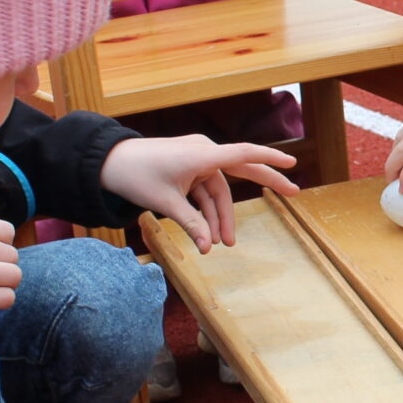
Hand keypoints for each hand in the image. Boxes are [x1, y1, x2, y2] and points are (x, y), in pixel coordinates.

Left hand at [101, 134, 298, 252]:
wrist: (108, 163)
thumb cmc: (136, 175)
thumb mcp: (166, 203)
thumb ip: (191, 224)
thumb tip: (208, 249)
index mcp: (202, 154)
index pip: (244, 154)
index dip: (271, 159)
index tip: (293, 163)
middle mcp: (204, 153)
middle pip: (243, 169)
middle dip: (268, 183)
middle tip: (294, 194)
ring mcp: (196, 160)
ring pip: (218, 192)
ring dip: (220, 217)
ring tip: (222, 245)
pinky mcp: (188, 169)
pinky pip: (205, 192)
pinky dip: (206, 212)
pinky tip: (207, 235)